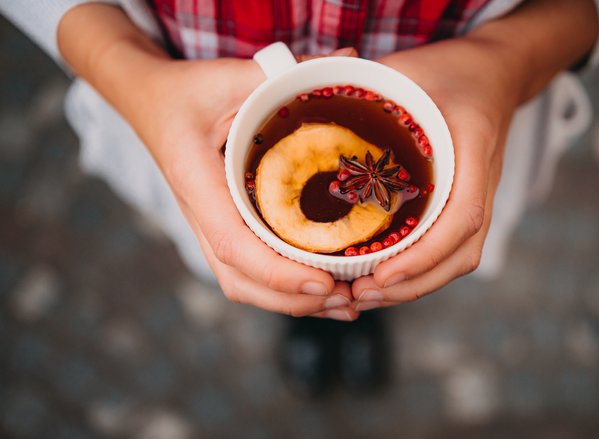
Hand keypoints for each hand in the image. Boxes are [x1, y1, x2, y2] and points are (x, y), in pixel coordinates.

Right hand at [140, 58, 358, 318]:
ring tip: (345, 302)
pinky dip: (282, 288)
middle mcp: (199, 215)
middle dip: (294, 299)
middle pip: (241, 280)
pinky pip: (246, 271)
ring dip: (291, 302)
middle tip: (351, 298)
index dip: (278, 271)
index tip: (325, 282)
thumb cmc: (188, 91)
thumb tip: (347, 58)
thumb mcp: (230, 76)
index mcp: (196, 181)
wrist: (151, 103)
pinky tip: (322, 288)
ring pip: (243, 284)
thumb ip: (282, 74)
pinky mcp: (220, 227)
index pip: (233, 242)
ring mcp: (208, 226)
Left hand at [350, 0, 597, 309]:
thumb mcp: (408, 69)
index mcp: (473, 148)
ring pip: (457, 259)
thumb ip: (364, 87)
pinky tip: (381, 277)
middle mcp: (482, 182)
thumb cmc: (449, 70)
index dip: (424, 255)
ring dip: (414, 286)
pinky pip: (450, 249)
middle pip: (461, 254)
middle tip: (357, 296)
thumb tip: (303, 105)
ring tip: (362, 296)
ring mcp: (478, 197)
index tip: (380, 275)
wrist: (494, 73)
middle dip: (411, 285)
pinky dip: (419, 271)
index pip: (462, 216)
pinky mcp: (466, 203)